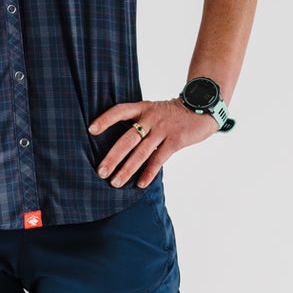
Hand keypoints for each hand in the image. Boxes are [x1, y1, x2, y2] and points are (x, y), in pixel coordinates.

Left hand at [87, 96, 214, 188]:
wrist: (201, 109)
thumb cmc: (172, 114)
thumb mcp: (153, 110)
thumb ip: (138, 121)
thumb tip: (118, 143)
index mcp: (143, 108)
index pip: (120, 111)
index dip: (105, 119)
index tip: (91, 130)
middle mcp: (151, 118)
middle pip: (127, 139)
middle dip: (113, 157)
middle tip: (101, 172)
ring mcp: (163, 129)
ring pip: (141, 152)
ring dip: (127, 169)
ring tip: (115, 183)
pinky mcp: (176, 140)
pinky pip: (159, 159)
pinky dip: (149, 173)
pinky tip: (140, 184)